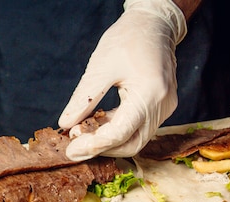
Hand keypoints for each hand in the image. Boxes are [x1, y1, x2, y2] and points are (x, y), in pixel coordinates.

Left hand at [58, 0, 186, 159]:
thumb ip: (83, 98)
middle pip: (131, 145)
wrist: (153, 24)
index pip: (120, 133)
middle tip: (74, 146)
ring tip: (82, 132)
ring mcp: (164, 108)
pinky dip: (116, 131)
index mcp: (150, 93)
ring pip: (135, 139)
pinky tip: (96, 123)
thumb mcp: (100, 66)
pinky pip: (138, 128)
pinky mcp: (160, 108)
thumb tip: (65, 124)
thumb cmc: (128, 39)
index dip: (93, 145)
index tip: (70, 149)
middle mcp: (162, 106)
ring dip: (107, 141)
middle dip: (101, 149)